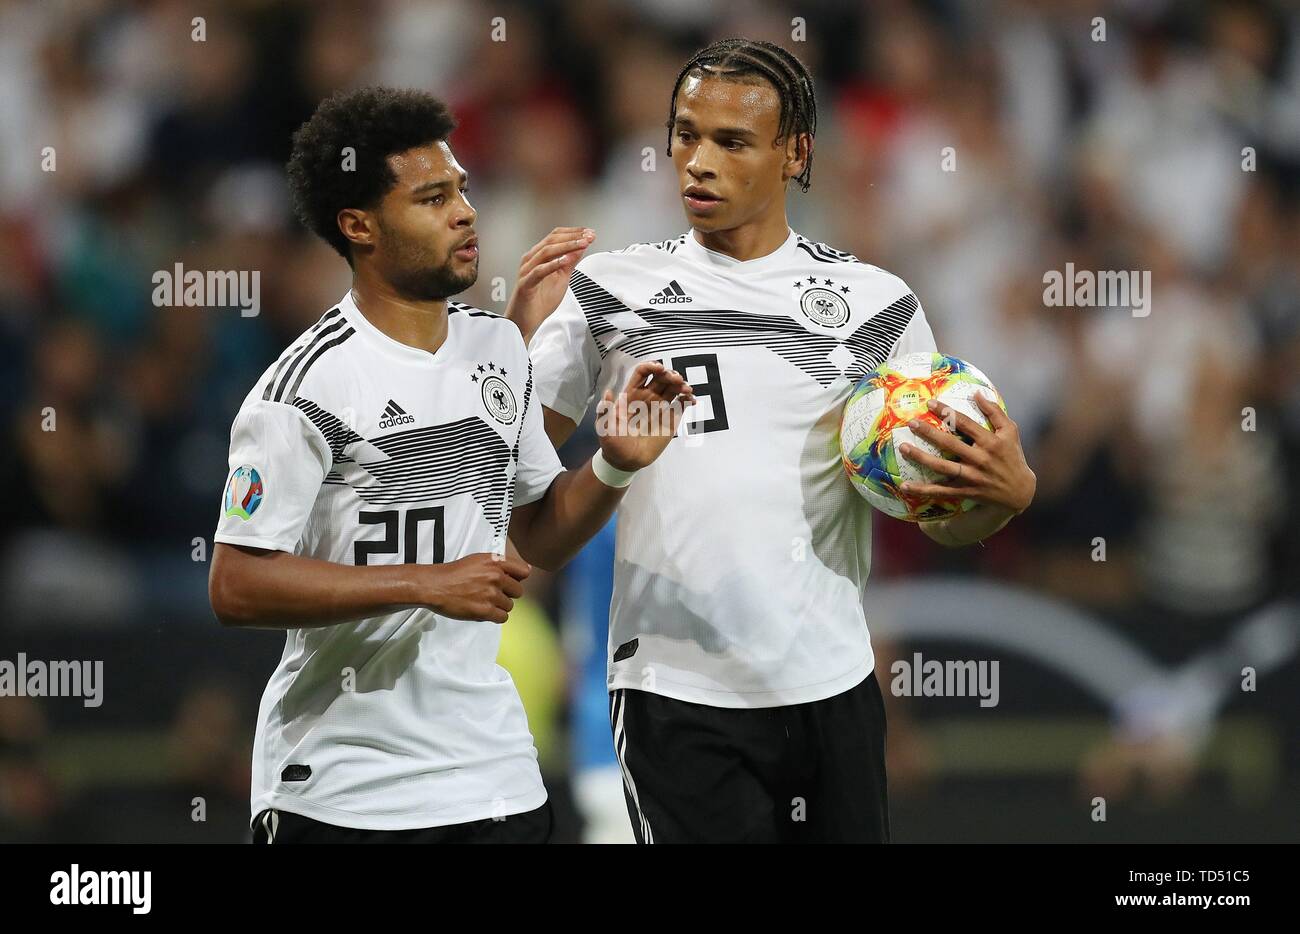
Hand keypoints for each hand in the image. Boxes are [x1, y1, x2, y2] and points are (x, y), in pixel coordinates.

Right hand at [417, 553, 530, 623]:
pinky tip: (484, 610)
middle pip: (518, 591)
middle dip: (507, 594)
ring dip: (499, 606)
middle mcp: (496, 576)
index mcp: (495, 561)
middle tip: (492, 594)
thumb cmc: (453, 573)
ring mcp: (491, 593)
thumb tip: (527, 571)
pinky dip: (495, 616)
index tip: (509, 583)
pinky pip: (502, 617)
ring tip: (484, 602)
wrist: (434, 585)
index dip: (517, 579)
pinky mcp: (485, 610)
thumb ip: (501, 564)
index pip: (524, 572)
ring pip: (509, 605)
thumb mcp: (479, 560)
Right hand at [504, 226, 594, 341]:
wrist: (525, 322)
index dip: (573, 232)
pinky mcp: (525, 284)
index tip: (590, 233)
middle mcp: (531, 260)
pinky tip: (565, 261)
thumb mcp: (561, 278)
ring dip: (566, 247)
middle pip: (551, 240)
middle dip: (573, 237)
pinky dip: (552, 265)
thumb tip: (581, 247)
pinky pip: (539, 271)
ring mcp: (526, 271)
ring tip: (582, 244)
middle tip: (589, 236)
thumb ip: (569, 262)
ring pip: (546, 252)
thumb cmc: (539, 301)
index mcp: (538, 256)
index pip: (555, 236)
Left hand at [596, 361, 695, 470]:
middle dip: (670, 374)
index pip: (642, 373)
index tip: (660, 369)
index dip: (651, 367)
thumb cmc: (613, 443)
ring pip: (673, 388)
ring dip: (681, 385)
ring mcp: (660, 407)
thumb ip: (605, 411)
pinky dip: (688, 399)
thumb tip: (607, 392)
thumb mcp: (604, 427)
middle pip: (661, 378)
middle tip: (677, 380)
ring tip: (687, 390)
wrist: (626, 461)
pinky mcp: (670, 418)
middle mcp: (647, 397)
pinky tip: (691, 400)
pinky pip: (681, 404)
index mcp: (631, 395)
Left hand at [896, 393, 1035, 513]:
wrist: (1020, 492)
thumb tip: (977, 393)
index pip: (966, 423)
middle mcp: (981, 459)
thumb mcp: (1010, 432)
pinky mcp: (966, 492)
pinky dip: (923, 490)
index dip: (947, 412)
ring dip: (921, 458)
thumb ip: (995, 412)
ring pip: (943, 467)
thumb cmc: (1012, 456)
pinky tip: (904, 486)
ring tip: (903, 448)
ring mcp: (972, 477)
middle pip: (950, 444)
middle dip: (929, 433)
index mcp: (991, 442)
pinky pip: (941, 491)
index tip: (930, 403)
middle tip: (911, 422)